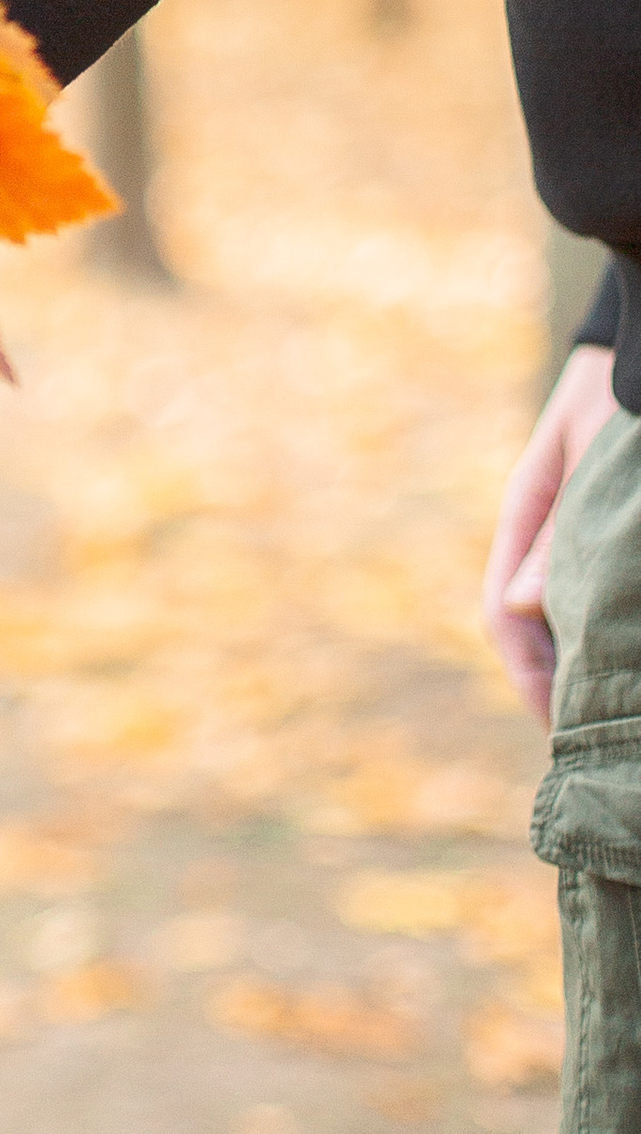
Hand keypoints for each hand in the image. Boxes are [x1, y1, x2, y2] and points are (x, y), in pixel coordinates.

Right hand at [484, 341, 615, 721]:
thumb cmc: (619, 390)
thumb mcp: (589, 451)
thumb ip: (556, 526)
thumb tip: (519, 609)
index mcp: (525, 514)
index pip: (505, 615)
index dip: (529, 676)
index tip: (558, 726)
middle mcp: (542, 532)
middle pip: (534, 627)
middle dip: (557, 686)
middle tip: (594, 743)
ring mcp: (573, 533)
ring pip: (567, 614)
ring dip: (585, 662)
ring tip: (618, 712)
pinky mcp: (606, 535)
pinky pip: (598, 593)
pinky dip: (608, 630)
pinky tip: (630, 653)